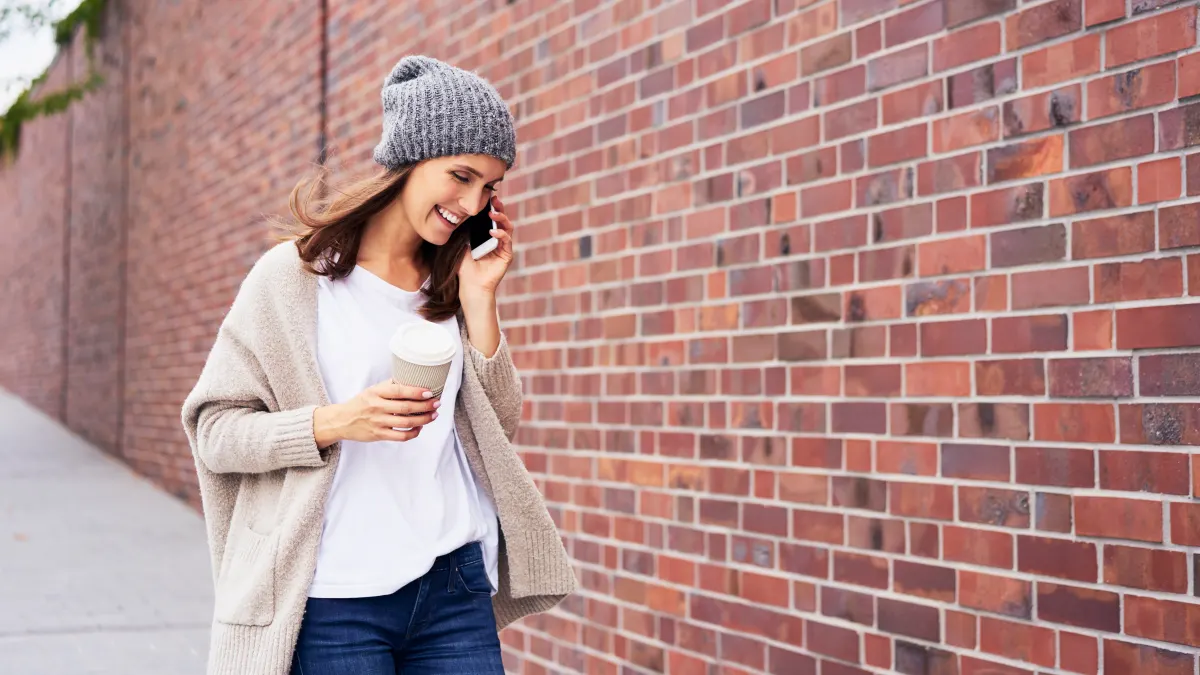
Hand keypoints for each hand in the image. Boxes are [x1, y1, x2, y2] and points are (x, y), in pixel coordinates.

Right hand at [313, 380, 439, 446]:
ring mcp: (378, 422)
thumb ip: (389, 387)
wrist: (341, 421)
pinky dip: (413, 433)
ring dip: (424, 419)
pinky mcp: (379, 435)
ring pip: (406, 422)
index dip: (416, 392)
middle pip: (406, 407)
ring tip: (433, 415)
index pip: (399, 391)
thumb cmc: (360, 404)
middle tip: (437, 403)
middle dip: (425, 406)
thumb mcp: (372, 390)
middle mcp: (377, 407)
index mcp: (376, 393)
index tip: (429, 392)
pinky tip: (420, 428)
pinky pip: (401, 436)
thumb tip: (411, 379)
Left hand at [458, 196, 513, 300]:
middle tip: (494, 200)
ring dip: (501, 219)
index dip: (492, 208)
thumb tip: (462, 213)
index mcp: (487, 237)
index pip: (492, 219)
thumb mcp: (462, 244)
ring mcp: (503, 248)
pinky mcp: (507, 256)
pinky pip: (507, 242)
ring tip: (492, 214)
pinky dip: (501, 235)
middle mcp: (497, 240)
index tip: (488, 197)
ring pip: (508, 228)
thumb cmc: (464, 267)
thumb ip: (466, 231)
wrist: (470, 285)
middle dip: (499, 209)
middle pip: (502, 220)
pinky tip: (493, 232)